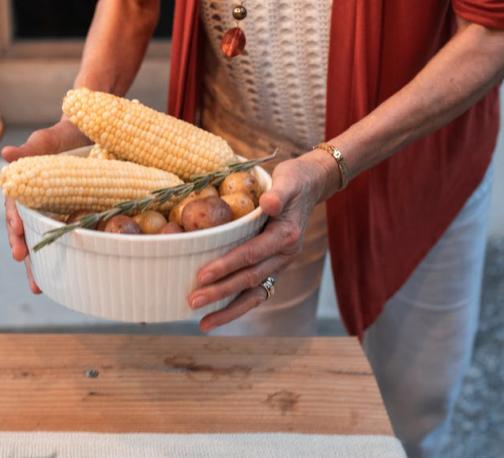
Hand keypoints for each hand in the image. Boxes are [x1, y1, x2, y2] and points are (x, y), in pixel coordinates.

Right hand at [2, 117, 90, 293]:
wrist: (97, 130)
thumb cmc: (69, 133)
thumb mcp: (52, 138)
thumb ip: (32, 148)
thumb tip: (7, 154)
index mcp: (28, 185)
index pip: (16, 208)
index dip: (16, 226)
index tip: (18, 242)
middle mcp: (40, 201)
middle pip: (28, 230)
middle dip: (26, 254)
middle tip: (30, 276)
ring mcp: (59, 210)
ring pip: (46, 238)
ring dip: (41, 263)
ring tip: (40, 287)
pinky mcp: (77, 214)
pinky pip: (70, 236)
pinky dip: (69, 254)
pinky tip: (70, 274)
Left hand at [188, 151, 338, 331]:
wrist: (311, 187)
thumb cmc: (294, 180)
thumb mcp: (289, 179)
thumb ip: (279, 193)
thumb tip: (269, 203)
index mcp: (286, 236)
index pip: (251, 254)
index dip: (226, 265)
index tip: (201, 275)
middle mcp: (284, 255)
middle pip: (249, 279)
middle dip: (220, 292)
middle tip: (192, 302)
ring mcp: (279, 264)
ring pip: (253, 294)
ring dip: (228, 311)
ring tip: (203, 324)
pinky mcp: (272, 267)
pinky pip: (255, 291)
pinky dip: (237, 305)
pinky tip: (216, 314)